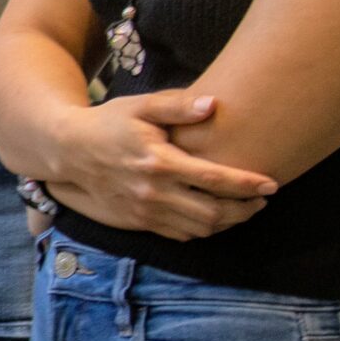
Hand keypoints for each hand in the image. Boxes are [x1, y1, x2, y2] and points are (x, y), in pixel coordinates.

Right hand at [43, 91, 277, 241]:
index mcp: (159, 162)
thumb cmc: (108, 123)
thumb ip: (178, 105)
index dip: (246, 184)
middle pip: (213, 213)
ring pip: (199, 229)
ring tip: (244, 209)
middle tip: (262, 199)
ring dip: (228, 223)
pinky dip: (204, 230)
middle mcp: (154, 192)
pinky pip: (180, 235)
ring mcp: (145, 211)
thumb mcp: (140, 106)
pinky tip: (215, 217)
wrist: (68, 150)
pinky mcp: (139, 222)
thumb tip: (214, 105)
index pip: (213, 180)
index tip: (271, 184)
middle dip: (245, 209)